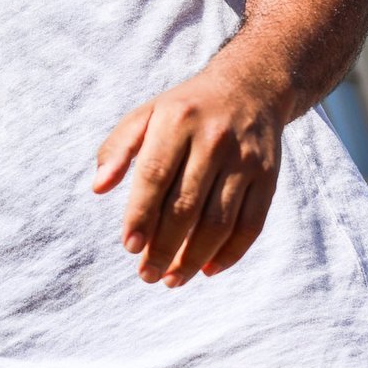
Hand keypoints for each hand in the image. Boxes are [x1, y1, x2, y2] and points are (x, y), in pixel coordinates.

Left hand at [92, 68, 282, 286]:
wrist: (249, 88)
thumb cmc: (185, 109)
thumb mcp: (146, 114)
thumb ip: (118, 149)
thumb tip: (98, 188)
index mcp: (177, 121)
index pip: (155, 175)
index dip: (141, 215)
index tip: (130, 247)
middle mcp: (214, 139)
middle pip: (186, 206)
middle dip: (164, 247)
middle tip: (147, 274)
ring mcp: (245, 160)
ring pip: (219, 222)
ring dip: (194, 258)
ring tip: (172, 279)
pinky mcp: (268, 177)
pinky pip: (251, 224)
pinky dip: (230, 253)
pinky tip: (207, 269)